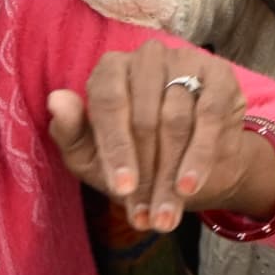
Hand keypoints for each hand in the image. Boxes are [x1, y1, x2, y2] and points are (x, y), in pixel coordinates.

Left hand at [46, 35, 274, 234]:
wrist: (191, 166)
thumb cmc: (133, 156)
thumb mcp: (92, 154)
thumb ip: (69, 132)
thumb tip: (55, 100)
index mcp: (110, 69)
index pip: (110, 104)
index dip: (116, 150)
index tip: (122, 190)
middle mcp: (147, 57)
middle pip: (145, 118)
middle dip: (146, 175)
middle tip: (145, 217)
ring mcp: (186, 61)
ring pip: (177, 122)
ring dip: (170, 176)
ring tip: (164, 216)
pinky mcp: (218, 74)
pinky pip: (209, 117)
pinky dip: (199, 157)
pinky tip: (190, 186)